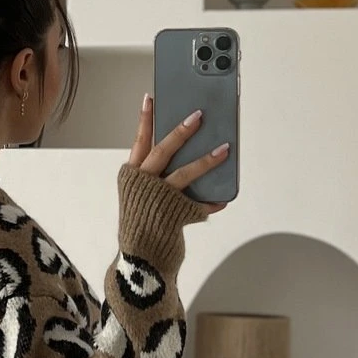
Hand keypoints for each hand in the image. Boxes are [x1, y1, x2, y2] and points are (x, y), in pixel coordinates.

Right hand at [127, 94, 228, 216]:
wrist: (140, 258)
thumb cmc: (142, 221)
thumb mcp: (140, 194)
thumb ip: (156, 175)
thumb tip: (184, 154)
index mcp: (133, 175)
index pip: (139, 141)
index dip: (145, 119)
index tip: (150, 98)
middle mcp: (144, 183)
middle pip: (163, 151)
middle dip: (181, 132)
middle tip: (198, 116)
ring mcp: (160, 198)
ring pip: (185, 173)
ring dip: (206, 160)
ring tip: (225, 149)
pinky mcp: (175, 214)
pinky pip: (199, 205)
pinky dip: (212, 202)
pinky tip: (224, 198)